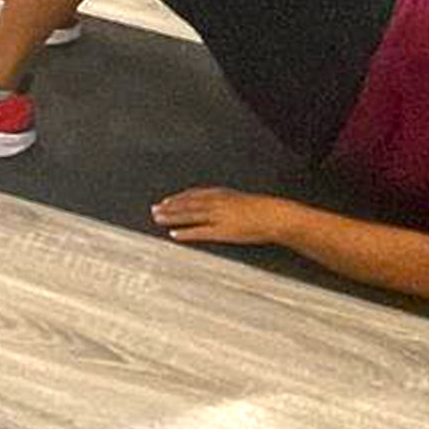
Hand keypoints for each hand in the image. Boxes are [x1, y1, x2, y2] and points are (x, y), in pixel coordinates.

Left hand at [151, 187, 296, 246]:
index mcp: (222, 194)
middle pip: (188, 203)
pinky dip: (186, 233)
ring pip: (190, 215)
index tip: (166, 200)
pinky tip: (174, 235)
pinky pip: (200, 231)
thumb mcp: (244, 202)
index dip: (179, 198)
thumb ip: (230, 204)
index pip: (195, 194)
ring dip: (172, 217)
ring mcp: (218, 216)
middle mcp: (216, 203)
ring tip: (158, 219)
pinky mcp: (222, 231)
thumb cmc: (265, 211)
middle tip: (154, 209)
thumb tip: (222, 209)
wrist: (275, 216)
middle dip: (170, 206)